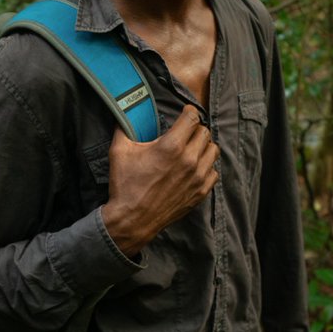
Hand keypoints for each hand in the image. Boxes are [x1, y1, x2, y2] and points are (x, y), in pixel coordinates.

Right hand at [101, 104, 219, 255]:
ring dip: (203, 146)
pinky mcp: (200, 192)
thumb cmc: (126, 185)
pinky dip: (206, 167)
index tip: (185, 113)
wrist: (132, 219)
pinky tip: (194, 168)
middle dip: (194, 129)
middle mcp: (189, 160)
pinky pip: (213, 172)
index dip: (188, 112)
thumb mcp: (119, 152)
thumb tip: (122, 114)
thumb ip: (123, 128)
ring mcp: (197, 177)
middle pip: (204, 132)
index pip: (192, 118)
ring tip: (192, 149)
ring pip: (213, 150)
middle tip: (184, 132)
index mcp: (171, 146)